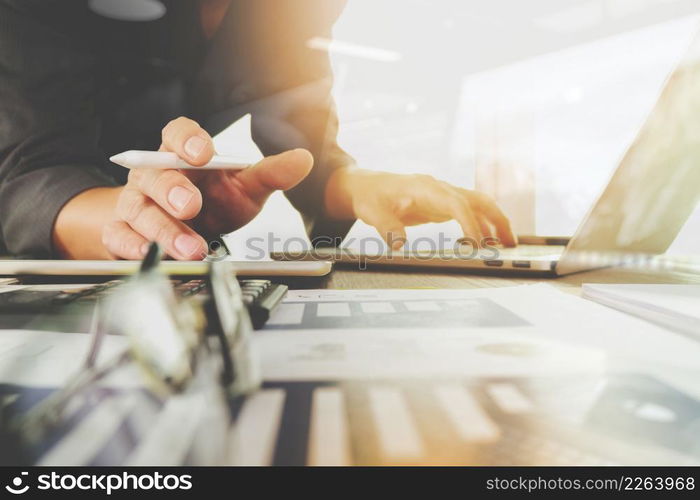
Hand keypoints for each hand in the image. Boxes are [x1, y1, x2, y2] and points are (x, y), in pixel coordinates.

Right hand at [102, 117, 312, 258]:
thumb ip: (271, 174)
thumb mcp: (246, 187)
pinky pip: (120, 235)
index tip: (202, 152)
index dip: (187, 140)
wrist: (188, 228)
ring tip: (191, 248)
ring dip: (163, 229)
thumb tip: (303, 160)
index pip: (177, 134)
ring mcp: (136, 201)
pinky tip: (148, 255)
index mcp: (183, 153)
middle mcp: (155, 173)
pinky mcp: (123, 230)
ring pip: (140, 209)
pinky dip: (132, 246)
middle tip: (191, 205)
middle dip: (172, 189)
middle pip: (154, 173)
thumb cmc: (215, 200)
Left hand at [325, 169, 516, 249]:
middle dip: (497, 219)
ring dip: (494, 222)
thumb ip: (386, 227)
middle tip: (511, 242)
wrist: (366, 186)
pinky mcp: (442, 204)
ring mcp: (443, 195)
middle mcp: (439, 188)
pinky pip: (469, 212)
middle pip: (478, 200)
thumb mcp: (372, 212)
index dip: (470, 223)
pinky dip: (481, 225)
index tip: (478, 244)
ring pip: (478, 205)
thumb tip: (399, 244)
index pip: (456, 204)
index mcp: (425, 188)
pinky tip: (486, 241)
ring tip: (508, 244)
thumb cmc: (370, 196)